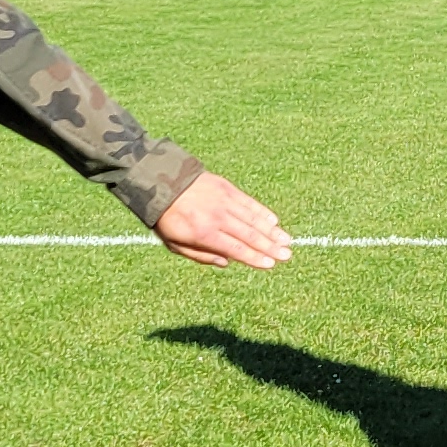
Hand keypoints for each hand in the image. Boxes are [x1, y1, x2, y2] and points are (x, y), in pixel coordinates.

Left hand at [156, 170, 294, 268]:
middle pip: (249, 234)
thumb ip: (201, 255)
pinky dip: (262, 212)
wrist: (159, 181)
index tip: (270, 264)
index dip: (254, 258)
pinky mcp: (226, 188)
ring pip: (253, 218)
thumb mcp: (175, 244)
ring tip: (287, 241)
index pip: (235, 248)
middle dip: (270, 247)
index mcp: (204, 233)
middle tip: (287, 256)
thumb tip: (227, 262)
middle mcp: (217, 216)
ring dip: (272, 231)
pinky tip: (273, 221)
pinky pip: (248, 202)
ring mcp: (224, 200)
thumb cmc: (166, 218)